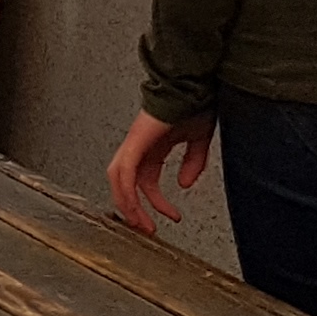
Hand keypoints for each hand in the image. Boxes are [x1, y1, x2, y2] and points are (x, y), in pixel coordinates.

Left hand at [108, 107, 214, 234]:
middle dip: (134, 209)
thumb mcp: (198, 140)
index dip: (156, 203)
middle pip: (125, 183)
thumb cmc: (194, 104)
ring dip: (128, 204)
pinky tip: (135, 204)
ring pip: (119, 180)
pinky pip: (123, 170)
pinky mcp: (135, 141)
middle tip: (147, 229)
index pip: (146, 182)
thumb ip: (193, 163)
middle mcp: (139, 147)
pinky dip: (126, 190)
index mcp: (152, 148)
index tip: (173, 216)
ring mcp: (134, 143)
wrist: (193, 86)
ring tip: (141, 224)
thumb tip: (185, 184)